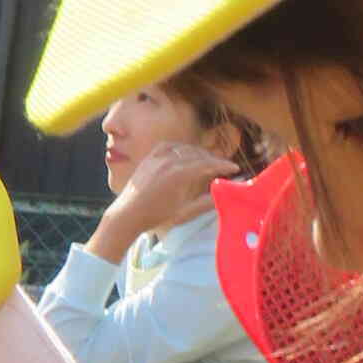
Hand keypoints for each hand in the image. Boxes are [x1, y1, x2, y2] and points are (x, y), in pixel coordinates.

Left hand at [94, 142, 223, 257]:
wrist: (127, 214)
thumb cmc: (156, 217)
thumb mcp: (184, 212)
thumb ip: (205, 202)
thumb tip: (224, 196)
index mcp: (179, 174)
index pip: (207, 164)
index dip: (223, 165)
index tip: (234, 168)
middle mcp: (169, 161)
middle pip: (198, 154)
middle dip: (213, 159)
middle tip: (224, 167)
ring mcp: (158, 157)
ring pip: (185, 148)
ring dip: (199, 153)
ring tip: (208, 161)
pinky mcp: (149, 157)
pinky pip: (169, 146)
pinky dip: (181, 148)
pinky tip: (185, 153)